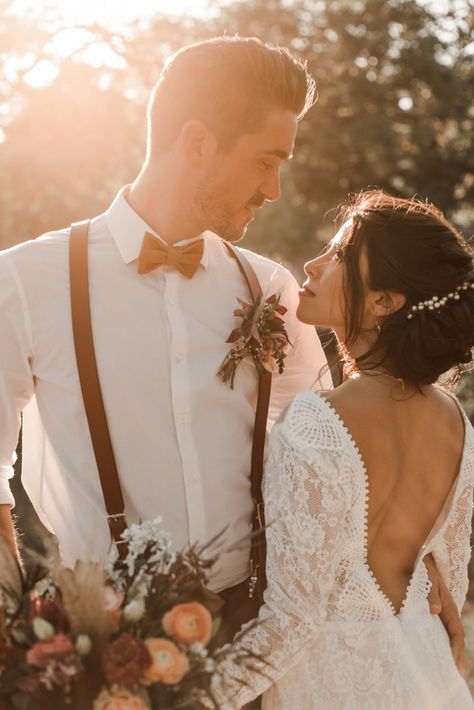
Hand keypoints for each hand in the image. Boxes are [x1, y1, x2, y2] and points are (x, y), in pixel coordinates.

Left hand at [424, 554, 464, 675]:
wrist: (405, 556)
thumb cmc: (420, 567)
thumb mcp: (427, 577)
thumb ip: (431, 592)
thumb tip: (434, 609)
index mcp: (447, 607)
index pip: (456, 633)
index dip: (457, 650)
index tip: (454, 666)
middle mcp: (441, 613)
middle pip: (449, 640)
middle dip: (451, 659)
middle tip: (449, 679)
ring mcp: (430, 614)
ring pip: (437, 638)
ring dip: (438, 654)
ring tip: (435, 674)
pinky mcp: (417, 613)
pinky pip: (424, 632)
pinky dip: (424, 645)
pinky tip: (417, 655)